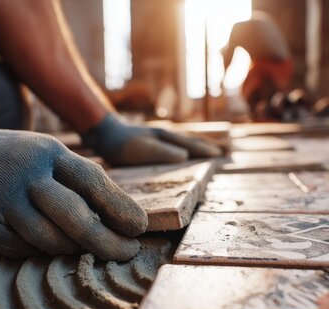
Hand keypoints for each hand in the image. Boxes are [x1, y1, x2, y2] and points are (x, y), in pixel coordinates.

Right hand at [0, 116, 147, 259]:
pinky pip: (16, 248)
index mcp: (49, 152)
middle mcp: (26, 172)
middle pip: (75, 216)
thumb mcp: (47, 155)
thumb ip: (78, 182)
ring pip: (47, 238)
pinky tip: (40, 247)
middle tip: (125, 253)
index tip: (140, 229)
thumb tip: (120, 219)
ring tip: (79, 248)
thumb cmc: (14, 160)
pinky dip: (33, 251)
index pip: (93, 181)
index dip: (120, 207)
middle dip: (105, 241)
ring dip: (69, 249)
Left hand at [81, 113, 221, 165]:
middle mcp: (165, 134)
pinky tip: (182, 155)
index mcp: (166, 137)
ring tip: (209, 151)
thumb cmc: (122, 144)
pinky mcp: (151, 142)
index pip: (192, 144)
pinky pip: (174, 145)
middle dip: (207, 146)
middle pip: (191, 140)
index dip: (206, 150)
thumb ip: (163, 152)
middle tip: (224, 151)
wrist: (104, 133)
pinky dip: (185, 148)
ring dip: (198, 146)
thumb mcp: (142, 150)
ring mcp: (158, 137)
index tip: (221, 155)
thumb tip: (186, 156)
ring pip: (184, 142)